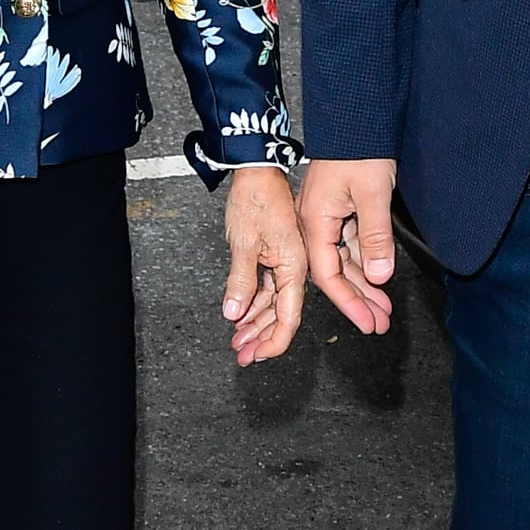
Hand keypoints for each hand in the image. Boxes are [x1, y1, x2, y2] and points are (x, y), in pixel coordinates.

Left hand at [221, 164, 307, 365]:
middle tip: (243, 355)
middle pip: (282, 315)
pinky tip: (241, 315)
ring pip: (273, 304)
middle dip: (261, 339)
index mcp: (294, 266)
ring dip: (255, 324)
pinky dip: (254, 304)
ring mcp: (285, 263)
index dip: (274, 341)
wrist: (257, 173)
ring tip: (238, 341)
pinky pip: (268, 288)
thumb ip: (241, 280)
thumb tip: (235, 310)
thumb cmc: (256, 199)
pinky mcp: (276, 257)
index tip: (258, 355)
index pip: (288, 317)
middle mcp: (294, 268)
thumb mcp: (243, 242)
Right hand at [299, 158, 396, 335]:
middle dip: (358, 299)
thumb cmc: (358, 148)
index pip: (328, 274)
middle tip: (379, 322)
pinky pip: (349, 243)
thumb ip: (375, 238)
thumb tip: (379, 275)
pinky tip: (378, 275)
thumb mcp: (373, 195)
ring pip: (344, 259)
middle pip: (334, 271)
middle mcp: (315, 222)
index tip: (366, 321)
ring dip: (364, 282)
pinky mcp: (338, 208)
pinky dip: (365, 260)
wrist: (355, 117)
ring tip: (383, 306)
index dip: (348, 301)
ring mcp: (326, 215)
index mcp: (314, 221)